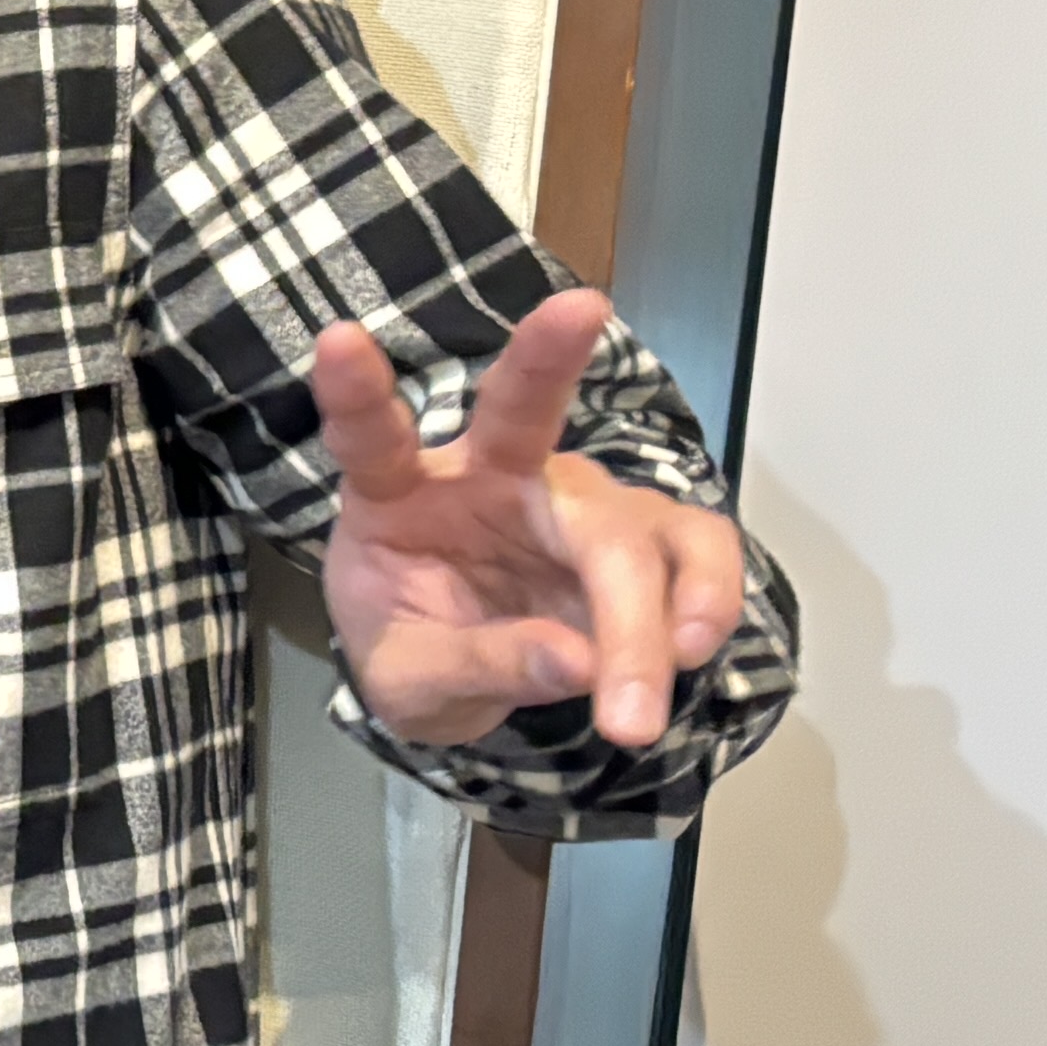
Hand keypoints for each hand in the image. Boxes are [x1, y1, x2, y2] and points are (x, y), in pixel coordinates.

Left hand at [317, 287, 751, 748]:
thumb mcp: (414, 681)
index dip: (353, 389)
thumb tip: (576, 662)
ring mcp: (573, 495)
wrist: (463, 674)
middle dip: (553, 378)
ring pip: (624, 520)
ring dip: (643, 615)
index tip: (339, 337)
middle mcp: (489, 471)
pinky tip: (692, 649)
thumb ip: (475, 663)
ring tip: (634, 708)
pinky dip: (707, 595)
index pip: (371, 436)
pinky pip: (695, 544)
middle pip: (525, 414)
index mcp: (398, 494)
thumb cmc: (416, 649)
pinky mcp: (643, 532)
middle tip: (585, 381)